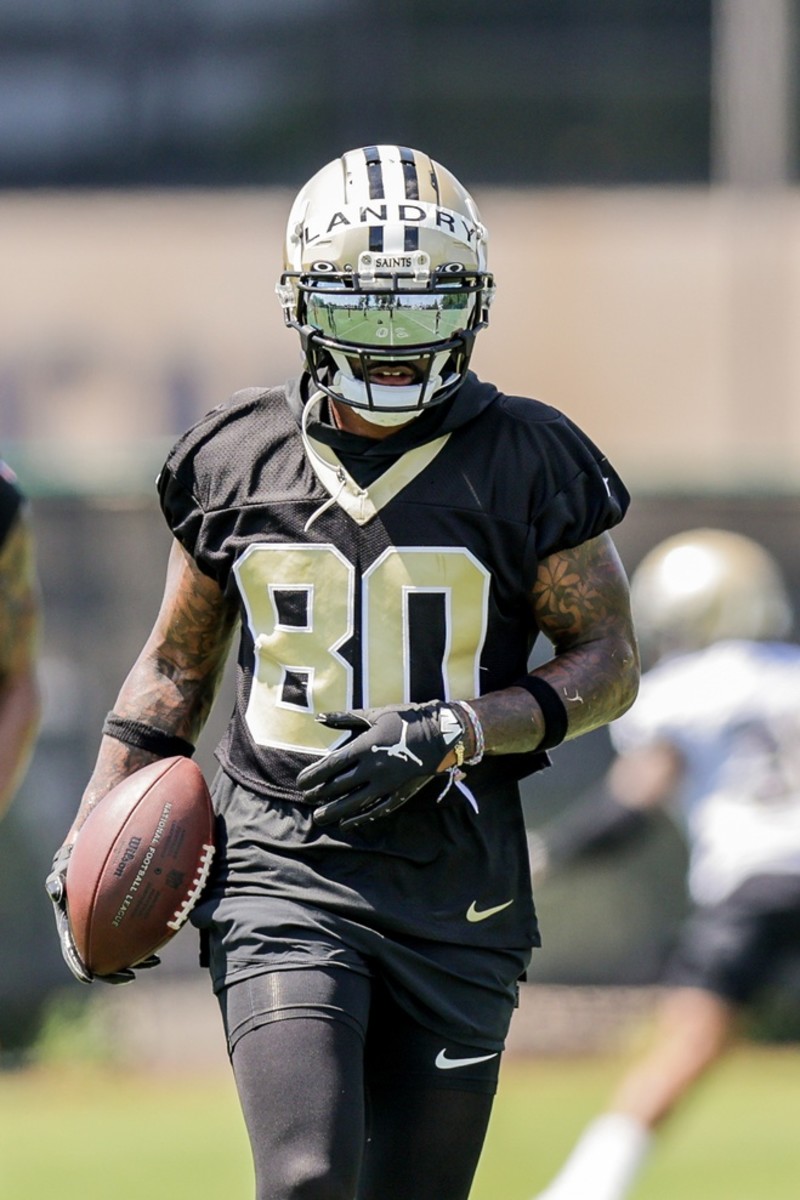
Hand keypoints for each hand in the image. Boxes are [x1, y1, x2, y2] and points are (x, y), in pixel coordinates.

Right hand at [45, 843, 160, 984]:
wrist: (89, 853)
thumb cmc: (73, 862)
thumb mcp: (62, 867)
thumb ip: (56, 878)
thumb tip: (55, 891)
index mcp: (70, 926)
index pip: (72, 950)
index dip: (78, 966)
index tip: (88, 977)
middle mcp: (88, 931)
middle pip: (100, 959)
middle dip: (113, 973)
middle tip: (131, 976)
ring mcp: (107, 926)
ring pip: (120, 950)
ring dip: (136, 960)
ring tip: (155, 962)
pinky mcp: (122, 918)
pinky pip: (134, 933)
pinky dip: (146, 939)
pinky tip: (162, 941)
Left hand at [297, 702, 467, 829]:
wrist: (441, 734)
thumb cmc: (406, 721)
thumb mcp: (375, 714)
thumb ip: (346, 718)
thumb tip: (320, 718)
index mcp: (365, 747)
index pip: (331, 766)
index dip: (313, 776)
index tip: (300, 782)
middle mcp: (373, 768)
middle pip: (339, 786)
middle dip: (319, 794)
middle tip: (305, 799)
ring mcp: (386, 784)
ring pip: (354, 803)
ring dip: (334, 811)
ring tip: (320, 817)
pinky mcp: (399, 794)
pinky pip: (376, 811)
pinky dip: (361, 818)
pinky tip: (347, 823)